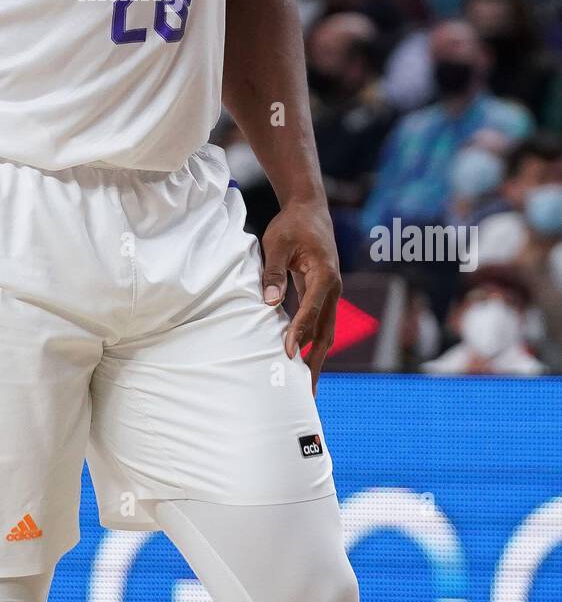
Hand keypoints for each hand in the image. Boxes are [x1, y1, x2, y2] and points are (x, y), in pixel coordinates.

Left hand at [260, 200, 341, 394]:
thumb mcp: (277, 244)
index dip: (299, 333)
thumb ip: (273, 273)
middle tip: (306, 392)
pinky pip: (318, 323)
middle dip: (316, 362)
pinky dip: (311, 342)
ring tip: (305, 387)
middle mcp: (333, 289)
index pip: (311, 310)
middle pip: (326, 332)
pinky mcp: (322, 294)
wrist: (309, 209)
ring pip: (325, 331)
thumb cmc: (292, 225)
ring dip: (316, 358)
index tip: (288, 354)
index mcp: (325, 276)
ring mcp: (330, 293)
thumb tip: (268, 303)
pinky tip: (300, 359)